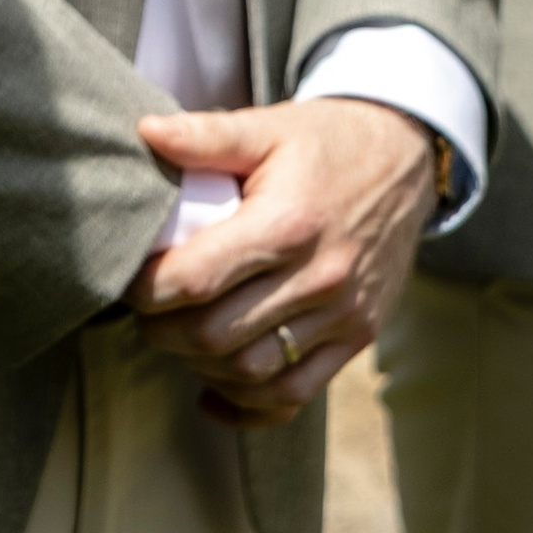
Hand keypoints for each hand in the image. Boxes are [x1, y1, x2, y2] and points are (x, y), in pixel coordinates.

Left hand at [123, 99, 440, 427]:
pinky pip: (297, 395)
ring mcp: (343, 316)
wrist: (406, 161)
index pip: (199, 277)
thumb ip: (205, 135)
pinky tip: (213, 392)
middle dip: (164, 331)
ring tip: (174, 337)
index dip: (149, 287)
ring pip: (253, 373)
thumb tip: (143, 131)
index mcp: (288, 223)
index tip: (126, 277)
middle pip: (219, 335)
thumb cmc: (326, 142)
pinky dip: (249, 405)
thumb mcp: (267, 127)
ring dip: (200, 366)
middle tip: (142, 311)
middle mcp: (319, 278)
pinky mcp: (357, 338)